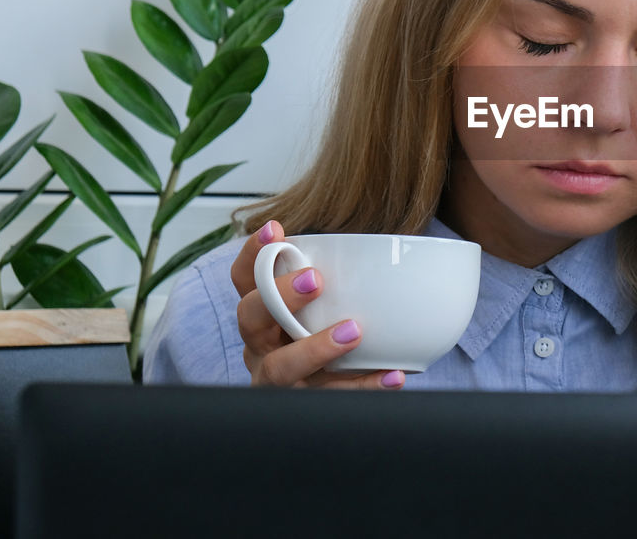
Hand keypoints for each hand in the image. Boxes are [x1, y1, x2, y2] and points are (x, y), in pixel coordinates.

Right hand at [231, 220, 405, 388]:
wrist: (335, 393)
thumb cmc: (330, 331)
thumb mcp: (327, 302)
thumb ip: (337, 276)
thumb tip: (387, 242)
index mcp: (263, 312)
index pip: (244, 279)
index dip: (252, 254)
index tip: (275, 229)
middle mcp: (261, 344)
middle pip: (250, 318)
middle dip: (278, 296)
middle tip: (316, 279)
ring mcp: (277, 378)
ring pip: (279, 367)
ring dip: (315, 348)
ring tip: (353, 331)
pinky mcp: (302, 406)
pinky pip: (328, 399)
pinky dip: (362, 386)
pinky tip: (392, 374)